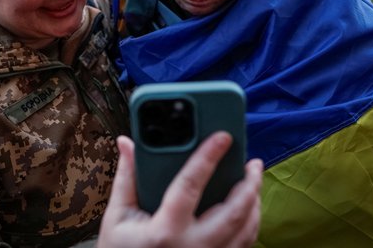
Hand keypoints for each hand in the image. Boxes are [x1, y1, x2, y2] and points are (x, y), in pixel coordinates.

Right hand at [98, 132, 262, 247]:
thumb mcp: (117, 217)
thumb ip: (127, 178)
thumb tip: (127, 142)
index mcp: (165, 230)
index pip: (191, 185)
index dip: (208, 157)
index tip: (223, 137)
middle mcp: (192, 247)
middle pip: (234, 212)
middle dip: (249, 184)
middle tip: (252, 162)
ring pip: (246, 231)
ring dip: (254, 203)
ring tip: (253, 181)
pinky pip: (244, 245)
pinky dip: (251, 224)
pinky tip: (248, 208)